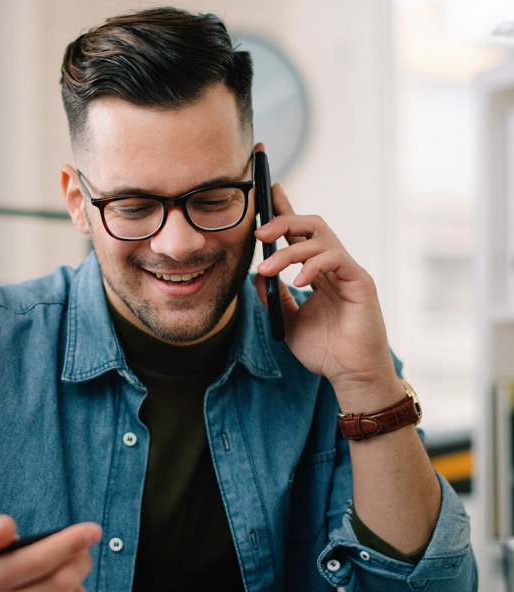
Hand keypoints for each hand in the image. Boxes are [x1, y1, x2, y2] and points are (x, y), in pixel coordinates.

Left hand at [253, 185, 401, 404]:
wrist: (350, 374)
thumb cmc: (324, 350)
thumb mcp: (287, 321)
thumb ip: (274, 297)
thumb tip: (256, 274)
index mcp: (317, 271)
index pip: (300, 233)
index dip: (285, 209)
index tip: (267, 191)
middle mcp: (334, 266)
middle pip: (311, 225)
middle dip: (283, 221)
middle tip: (257, 232)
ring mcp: (348, 272)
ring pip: (321, 239)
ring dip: (289, 250)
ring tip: (268, 268)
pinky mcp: (361, 283)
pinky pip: (336, 259)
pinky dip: (313, 266)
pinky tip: (298, 282)